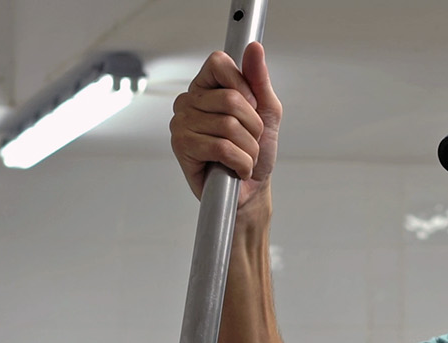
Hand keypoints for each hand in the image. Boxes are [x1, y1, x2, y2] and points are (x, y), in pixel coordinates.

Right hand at [169, 42, 280, 210]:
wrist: (250, 190)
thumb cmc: (255, 152)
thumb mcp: (266, 112)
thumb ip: (259, 79)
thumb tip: (254, 48)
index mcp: (206, 87)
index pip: (219, 62)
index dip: (244, 85)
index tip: (253, 106)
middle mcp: (189, 101)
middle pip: (230, 98)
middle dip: (253, 126)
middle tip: (250, 140)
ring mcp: (181, 123)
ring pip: (228, 125)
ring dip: (248, 148)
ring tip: (243, 156)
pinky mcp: (181, 146)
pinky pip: (221, 147)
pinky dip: (240, 162)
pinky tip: (236, 168)